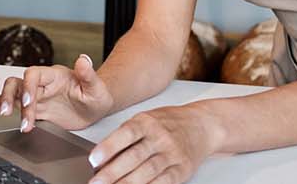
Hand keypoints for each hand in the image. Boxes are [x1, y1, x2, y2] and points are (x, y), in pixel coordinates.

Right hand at [0, 54, 115, 131]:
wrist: (96, 108)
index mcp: (54, 76)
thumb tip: (84, 59)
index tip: (28, 102)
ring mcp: (37, 96)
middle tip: (8, 112)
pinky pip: (16, 105)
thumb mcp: (97, 87)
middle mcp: (43, 84)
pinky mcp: (36, 108)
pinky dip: (5, 105)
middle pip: (17, 82)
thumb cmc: (97, 95)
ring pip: (13, 92)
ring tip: (3, 114)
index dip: (27, 87)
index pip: (33, 74)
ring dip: (6, 102)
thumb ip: (89, 74)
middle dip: (10, 96)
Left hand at [85, 103, 220, 183]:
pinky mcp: (182, 169)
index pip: (126, 134)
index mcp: (147, 122)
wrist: (202, 125)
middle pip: (134, 157)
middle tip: (96, 183)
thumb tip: (102, 158)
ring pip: (147, 172)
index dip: (108, 148)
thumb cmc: (168, 122)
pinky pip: (163, 182)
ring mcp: (173, 154)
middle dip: (112, 172)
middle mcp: (160, 137)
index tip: (93, 160)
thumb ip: (126, 136)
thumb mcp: (146, 119)